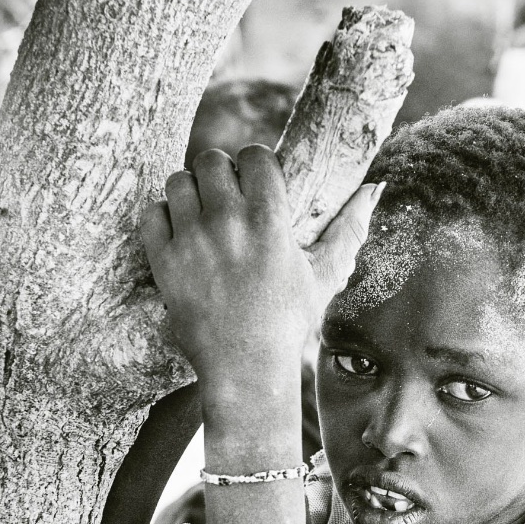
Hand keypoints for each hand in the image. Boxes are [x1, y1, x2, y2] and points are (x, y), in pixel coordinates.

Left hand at [141, 149, 374, 409]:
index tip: (254, 180)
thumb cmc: (289, 322)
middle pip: (210, 160)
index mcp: (270, 221)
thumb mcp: (325, 274)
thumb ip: (349, 227)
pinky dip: (163, 216)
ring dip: (188, 191)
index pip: (254, 155)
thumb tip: (372, 189)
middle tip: (224, 194)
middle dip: (218, 172)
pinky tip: (179, 232)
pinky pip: (151, 212)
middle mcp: (228, 223)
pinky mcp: (164, 262)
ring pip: (178, 181)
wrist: (246, 368)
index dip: (254, 163)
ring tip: (200, 211)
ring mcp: (192, 241)